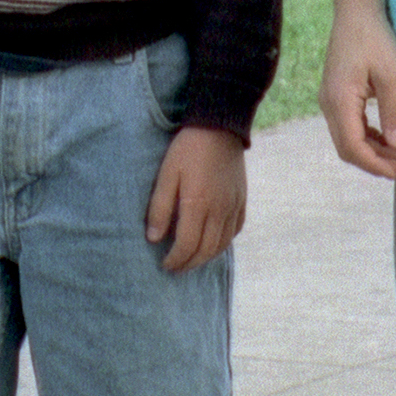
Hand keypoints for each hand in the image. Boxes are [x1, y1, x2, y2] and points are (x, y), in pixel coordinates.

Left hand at [145, 126, 246, 271]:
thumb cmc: (187, 149)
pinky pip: (235, 230)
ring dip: (206, 257)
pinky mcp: (241, 199)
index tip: (165, 264)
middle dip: (189, 263)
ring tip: (192, 259)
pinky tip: (213, 242)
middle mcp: (219, 210)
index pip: (187, 245)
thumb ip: (160, 208)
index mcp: (198, 205)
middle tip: (176, 267)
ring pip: (222, 244)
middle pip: (206, 250)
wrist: (219, 127)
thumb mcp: (166, 175)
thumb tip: (154, 238)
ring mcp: (233, 206)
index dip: (175, 259)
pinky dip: (223, 242)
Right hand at [319, 3, 395, 179]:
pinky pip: (347, 126)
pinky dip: (366, 137)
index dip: (376, 164)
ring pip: (346, 139)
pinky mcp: (336, 95)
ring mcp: (329, 100)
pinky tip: (386, 138)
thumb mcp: (391, 74)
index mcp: (339, 100)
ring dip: (371, 151)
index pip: (353, 147)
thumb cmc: (375, 38)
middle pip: (347, 148)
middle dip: (375, 162)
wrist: (357, 12)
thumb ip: (394, 111)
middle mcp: (329, 104)